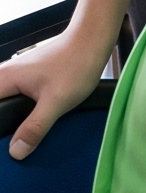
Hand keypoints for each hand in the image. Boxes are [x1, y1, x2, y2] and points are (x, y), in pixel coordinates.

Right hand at [0, 25, 114, 158]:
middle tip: (16, 144)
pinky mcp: (26, 77)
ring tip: (22, 137)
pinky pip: (12, 97)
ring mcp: (14, 75)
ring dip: (11, 119)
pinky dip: (18, 111)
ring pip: (3, 103)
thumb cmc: (75, 65)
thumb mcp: (56, 102)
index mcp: (3, 80)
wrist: (91, 41)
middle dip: (3, 125)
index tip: (4, 143)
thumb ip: (34, 128)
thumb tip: (15, 152)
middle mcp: (4, 75)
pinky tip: (30, 123)